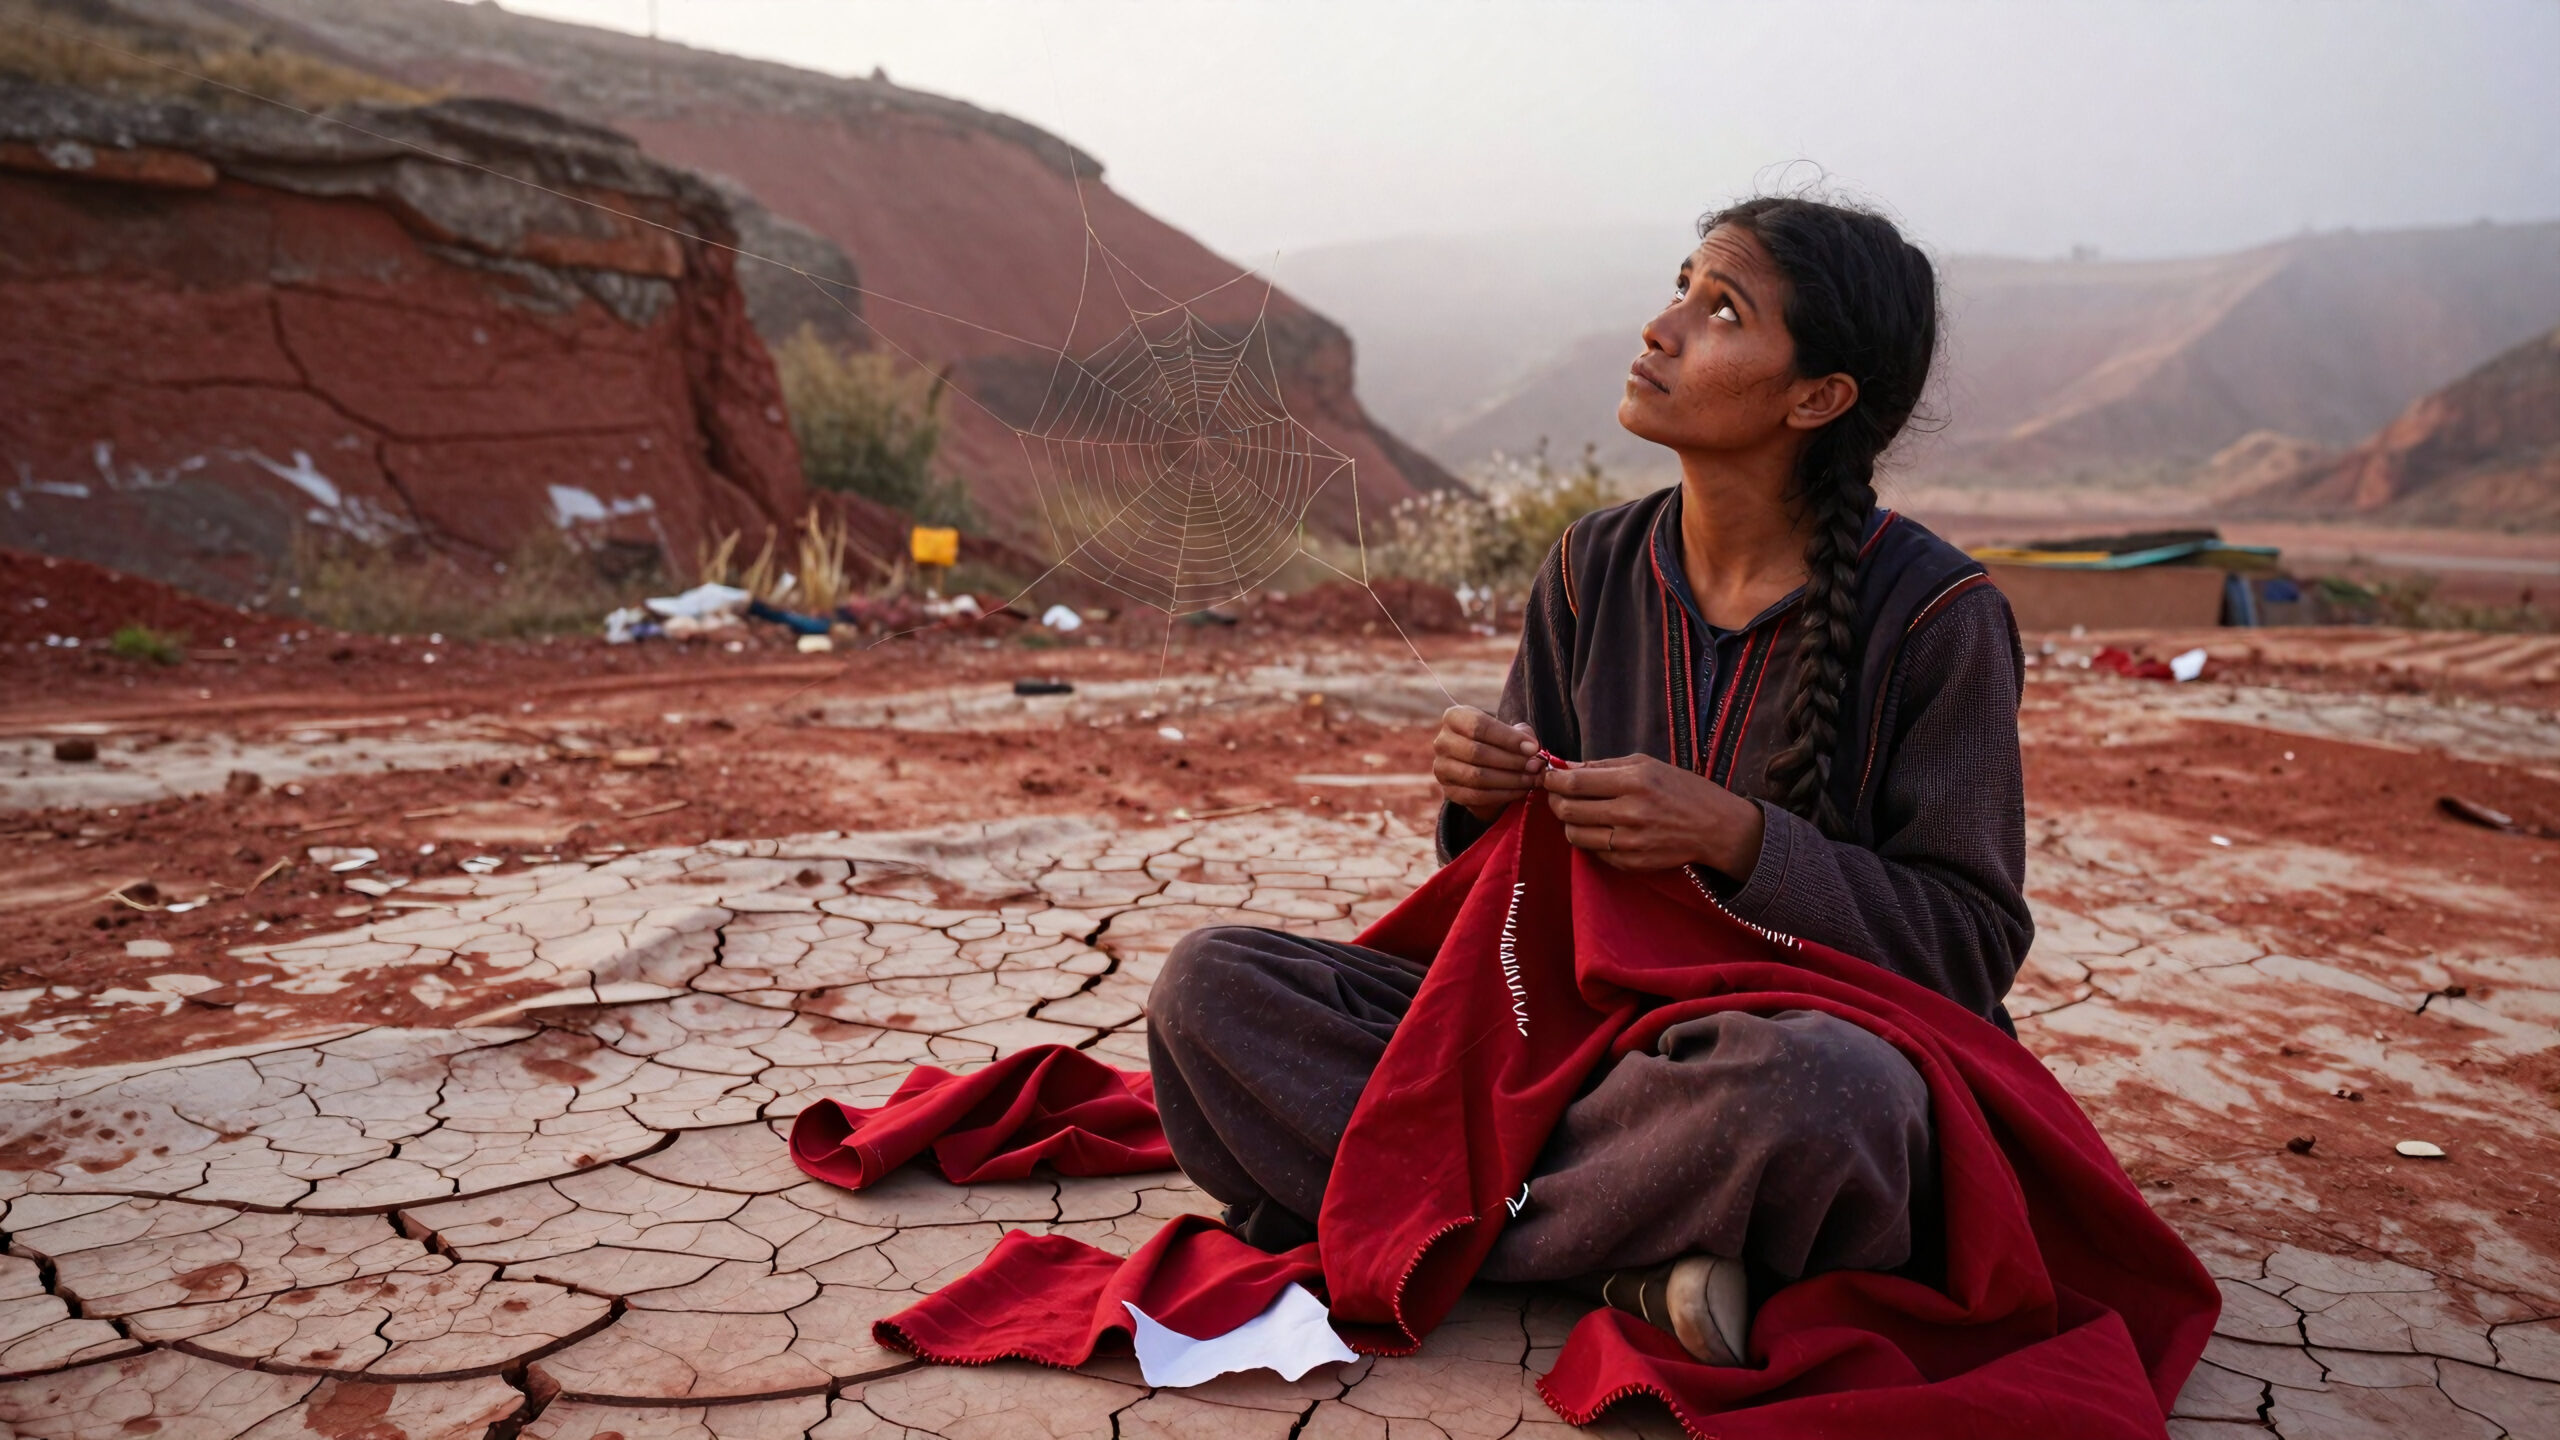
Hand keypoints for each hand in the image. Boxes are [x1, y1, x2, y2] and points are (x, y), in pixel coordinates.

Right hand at [1432, 706, 1547, 822]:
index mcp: (1454, 717)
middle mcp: (1442, 742)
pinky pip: (1477, 796)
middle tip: (1535, 766)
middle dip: (1511, 760)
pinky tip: (1521, 790)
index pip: (1479, 726)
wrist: (1481, 763)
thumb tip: (1531, 748)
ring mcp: (1442, 768)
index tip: (1533, 747)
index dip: (1508, 738)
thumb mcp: (1507, 729)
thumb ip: (1521, 734)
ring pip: (1477, 776)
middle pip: (1477, 752)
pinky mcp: (1449, 790)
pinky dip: (1502, 794)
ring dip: (1510, 779)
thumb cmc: (1496, 741)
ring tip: (1532, 778)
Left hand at [1540, 753, 1765, 875]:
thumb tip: (1566, 767)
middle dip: (1555, 801)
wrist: (1715, 827)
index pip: (1575, 783)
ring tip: (1577, 813)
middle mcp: (1630, 813)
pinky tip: (1600, 829)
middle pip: (1569, 810)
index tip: (1548, 777)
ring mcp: (1630, 842)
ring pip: (1575, 835)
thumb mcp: (1646, 765)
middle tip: (1557, 795)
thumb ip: (1603, 766)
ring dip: (1568, 823)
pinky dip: (1589, 840)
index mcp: (1634, 782)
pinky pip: (1593, 852)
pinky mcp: (1631, 863)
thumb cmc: (1681, 789)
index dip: (1553, 780)